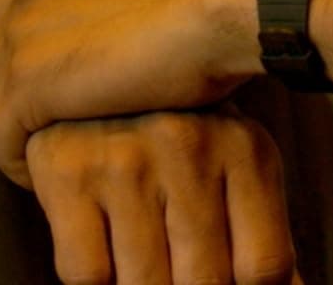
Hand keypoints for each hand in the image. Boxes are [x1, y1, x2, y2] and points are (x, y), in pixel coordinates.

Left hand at [0, 0, 259, 184]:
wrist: (212, 18)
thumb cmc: (206, 13)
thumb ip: (115, 15)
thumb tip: (136, 37)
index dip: (13, 59)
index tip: (50, 93)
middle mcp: (25, 1)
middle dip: (9, 101)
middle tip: (51, 134)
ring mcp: (19, 43)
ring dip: (15, 135)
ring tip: (54, 161)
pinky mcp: (23, 89)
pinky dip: (23, 170)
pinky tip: (58, 183)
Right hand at [26, 109, 297, 284]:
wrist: (90, 70)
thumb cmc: (177, 140)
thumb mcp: (233, 170)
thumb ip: (261, 236)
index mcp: (245, 148)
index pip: (265, 268)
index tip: (227, 279)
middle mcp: (189, 146)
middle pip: (207, 282)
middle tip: (181, 267)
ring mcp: (126, 159)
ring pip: (145, 284)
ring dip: (144, 282)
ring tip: (148, 252)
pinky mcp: (67, 173)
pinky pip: (88, 275)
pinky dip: (98, 278)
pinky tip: (104, 242)